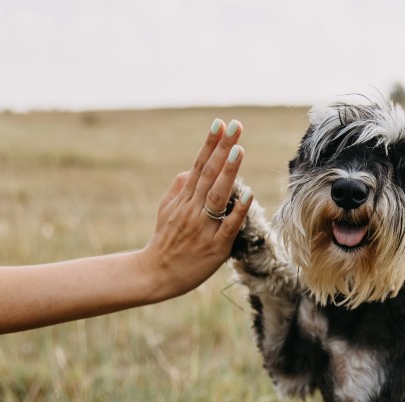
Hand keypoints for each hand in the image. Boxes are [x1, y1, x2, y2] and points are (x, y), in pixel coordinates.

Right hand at [136, 118, 253, 300]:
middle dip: (223, 149)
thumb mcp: (166, 209)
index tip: (221, 123)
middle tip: (235, 126)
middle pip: (209, 174)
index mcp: (183, 198)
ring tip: (240, 150)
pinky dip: (238, 211)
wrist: (156, 274)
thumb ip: (179, 187)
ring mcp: (203, 228)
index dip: (210, 144)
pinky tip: (248, 195)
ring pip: (217, 196)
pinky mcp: (214, 247)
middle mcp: (192, 209)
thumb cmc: (166, 241)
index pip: (199, 165)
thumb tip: (191, 168)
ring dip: (228, 172)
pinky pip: (228, 227)